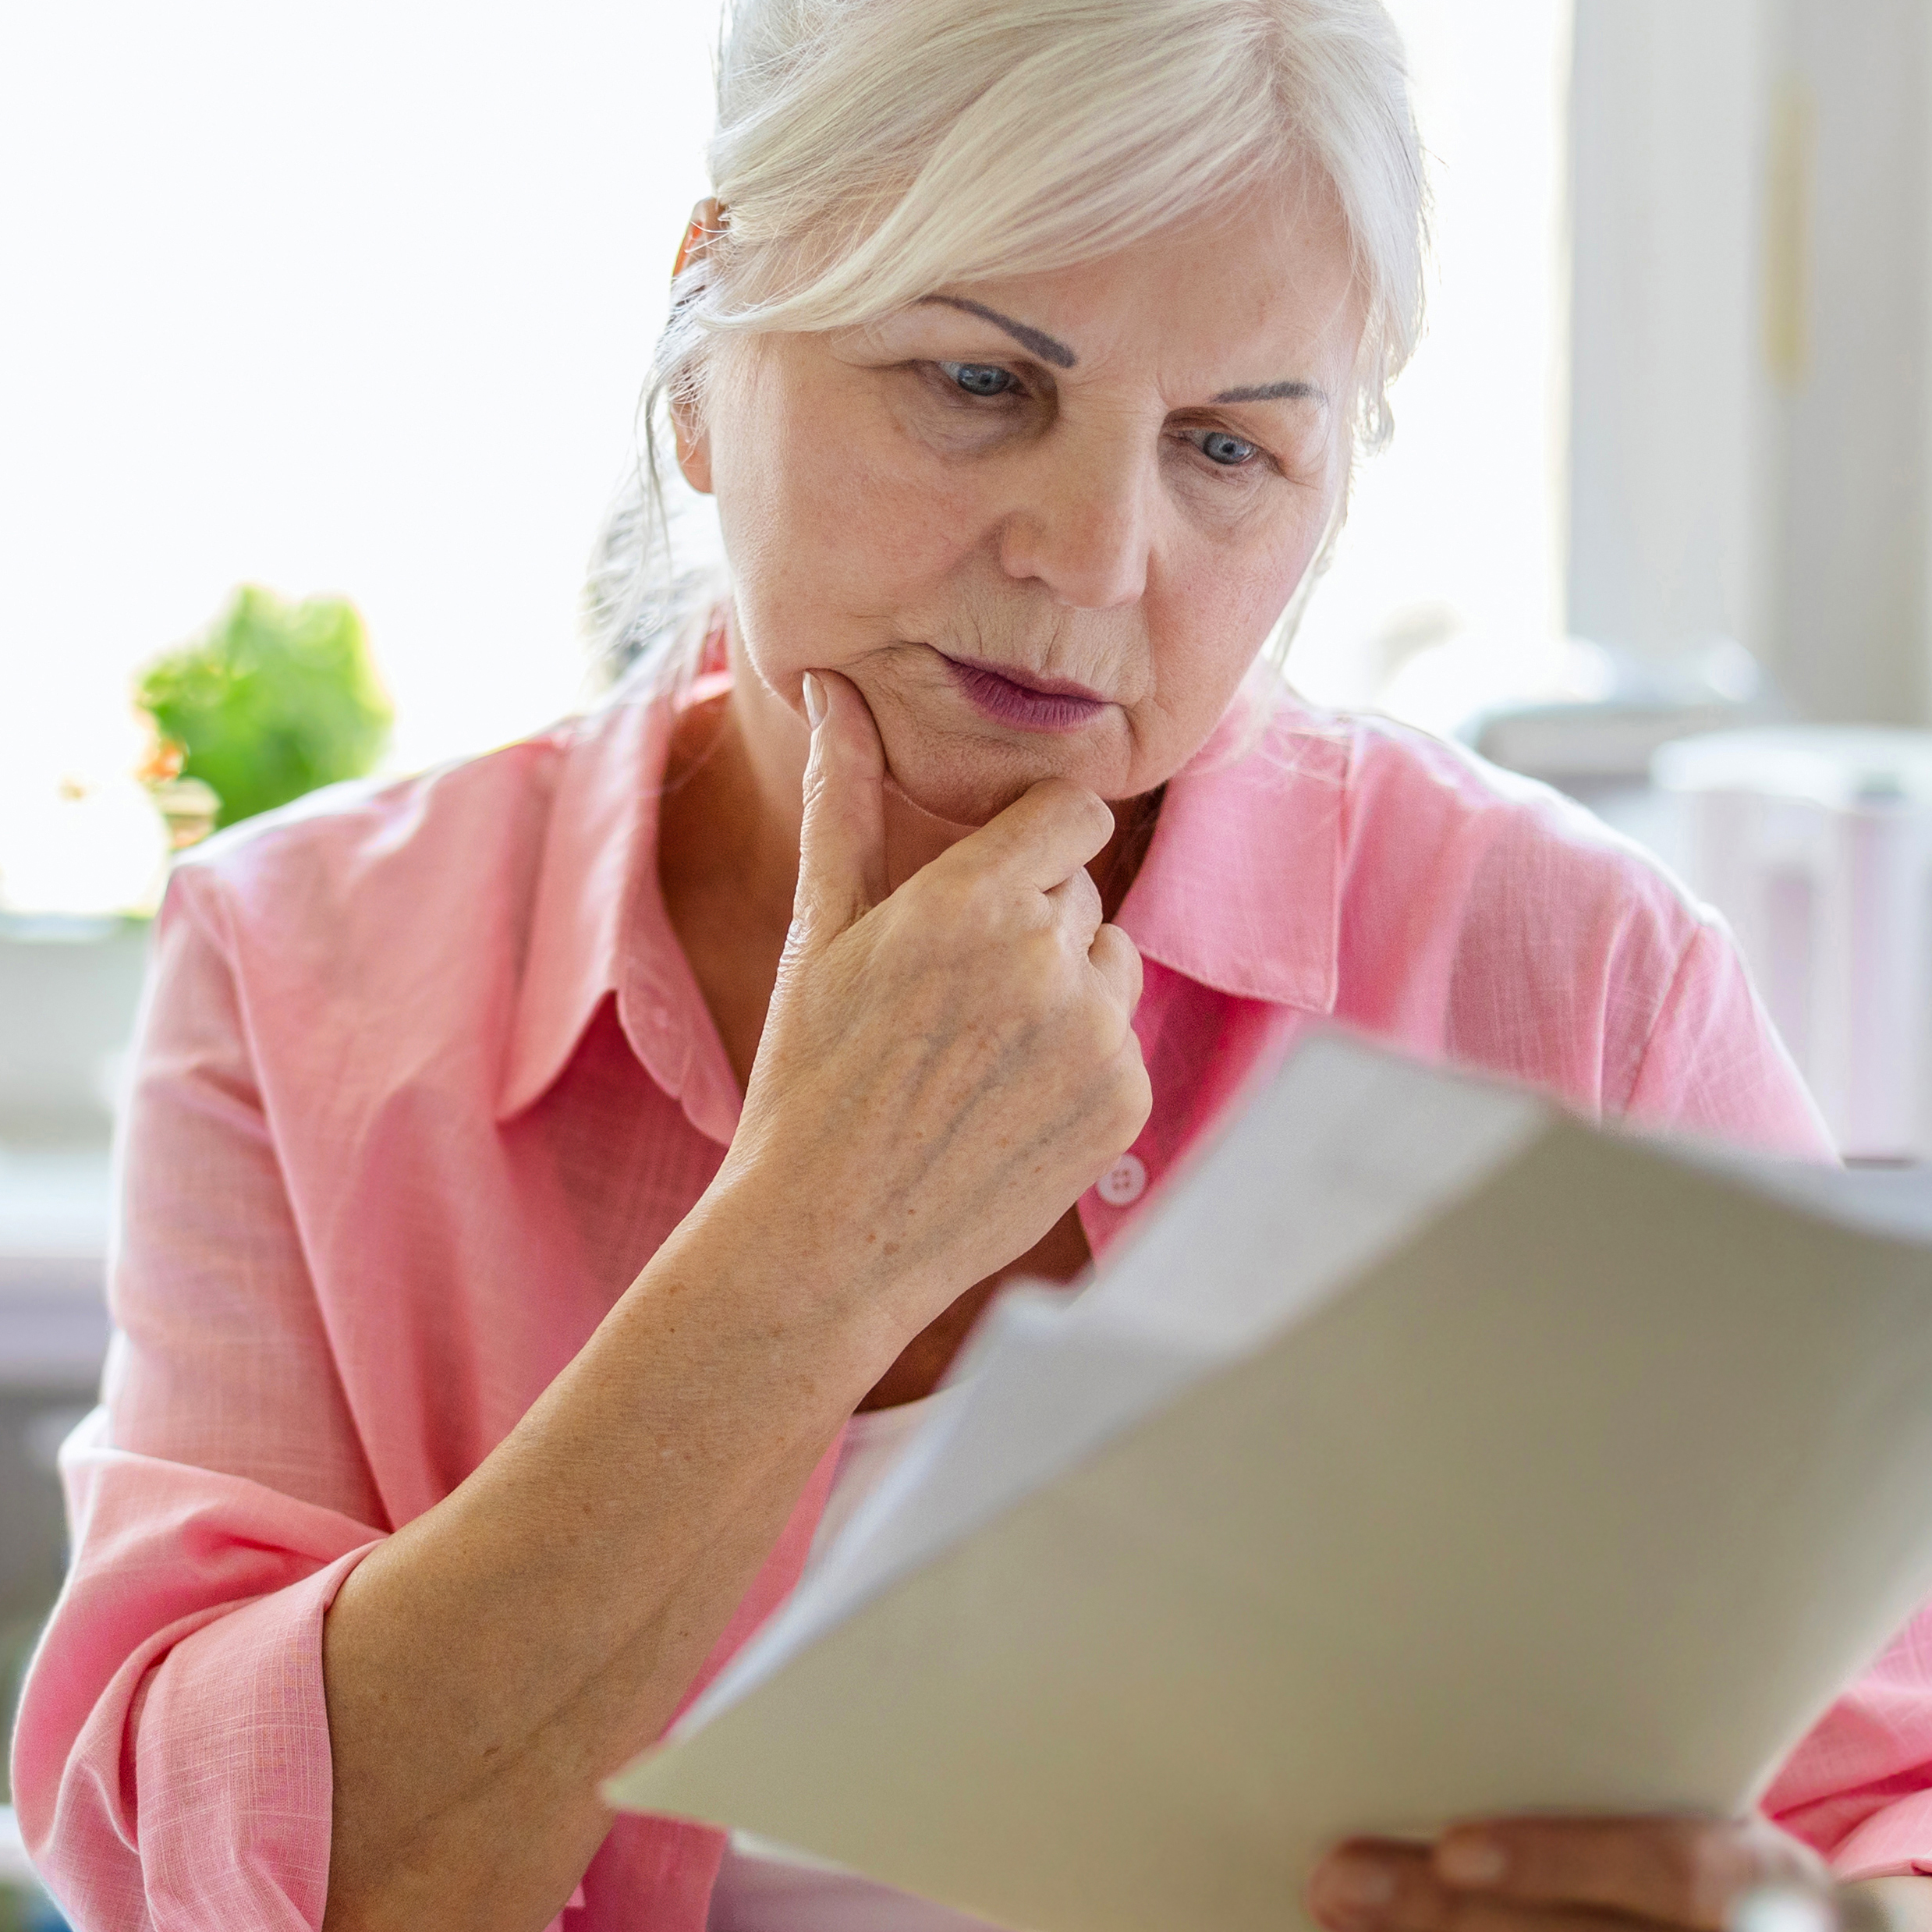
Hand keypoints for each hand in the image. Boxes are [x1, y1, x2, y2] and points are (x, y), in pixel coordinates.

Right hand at [705, 669, 1148, 1363]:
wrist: (827, 1242)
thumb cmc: (806, 1081)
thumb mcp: (818, 933)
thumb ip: (846, 800)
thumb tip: (832, 688)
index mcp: (970, 902)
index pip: (1072, 812)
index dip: (1035, 840)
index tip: (995, 880)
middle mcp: (1047, 961)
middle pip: (1082, 892)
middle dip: (1031, 925)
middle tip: (949, 1000)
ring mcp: (1096, 1039)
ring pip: (1110, 965)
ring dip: (1063, 991)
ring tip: (976, 1057)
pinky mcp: (1126, 1106)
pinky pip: (1122, 1044)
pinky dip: (1079, 1069)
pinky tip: (1004, 1109)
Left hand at [1304, 1812, 1826, 1931]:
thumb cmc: (1716, 1875)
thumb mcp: (1703, 1817)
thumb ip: (1619, 1799)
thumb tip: (1463, 1754)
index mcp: (1779, 1890)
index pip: (1672, 1873)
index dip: (1560, 1861)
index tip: (1453, 1845)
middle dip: (1453, 1913)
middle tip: (1344, 1876)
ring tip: (1351, 1917)